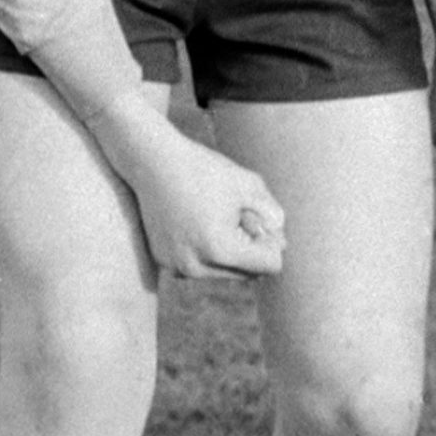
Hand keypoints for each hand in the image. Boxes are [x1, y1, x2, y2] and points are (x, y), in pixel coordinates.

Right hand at [102, 112, 287, 282]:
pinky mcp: (163, 262)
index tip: (255, 215)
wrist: (153, 162)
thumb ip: (274, 216)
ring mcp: (176, 267)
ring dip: (231, 250)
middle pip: (249, 273)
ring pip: (226, 271)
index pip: (270, 265)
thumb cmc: (206, 170)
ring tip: (216, 217)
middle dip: (252, 248)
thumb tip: (281, 247)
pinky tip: (198, 221)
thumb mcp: (251, 186)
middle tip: (236, 214)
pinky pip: (203, 266)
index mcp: (220, 249)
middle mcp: (195, 266)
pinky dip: (208, 250)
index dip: (272, 240)